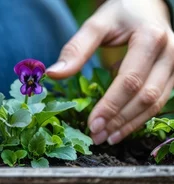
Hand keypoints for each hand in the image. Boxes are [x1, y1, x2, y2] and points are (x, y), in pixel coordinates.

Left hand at [46, 0, 173, 144]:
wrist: (147, 5)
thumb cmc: (120, 14)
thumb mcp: (96, 25)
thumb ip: (75, 49)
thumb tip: (52, 75)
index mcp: (151, 38)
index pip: (130, 80)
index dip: (111, 105)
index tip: (92, 124)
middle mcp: (171, 53)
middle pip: (146, 96)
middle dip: (120, 120)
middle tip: (96, 136)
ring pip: (156, 103)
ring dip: (131, 124)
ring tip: (107, 138)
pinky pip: (160, 102)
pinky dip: (139, 117)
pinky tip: (120, 129)